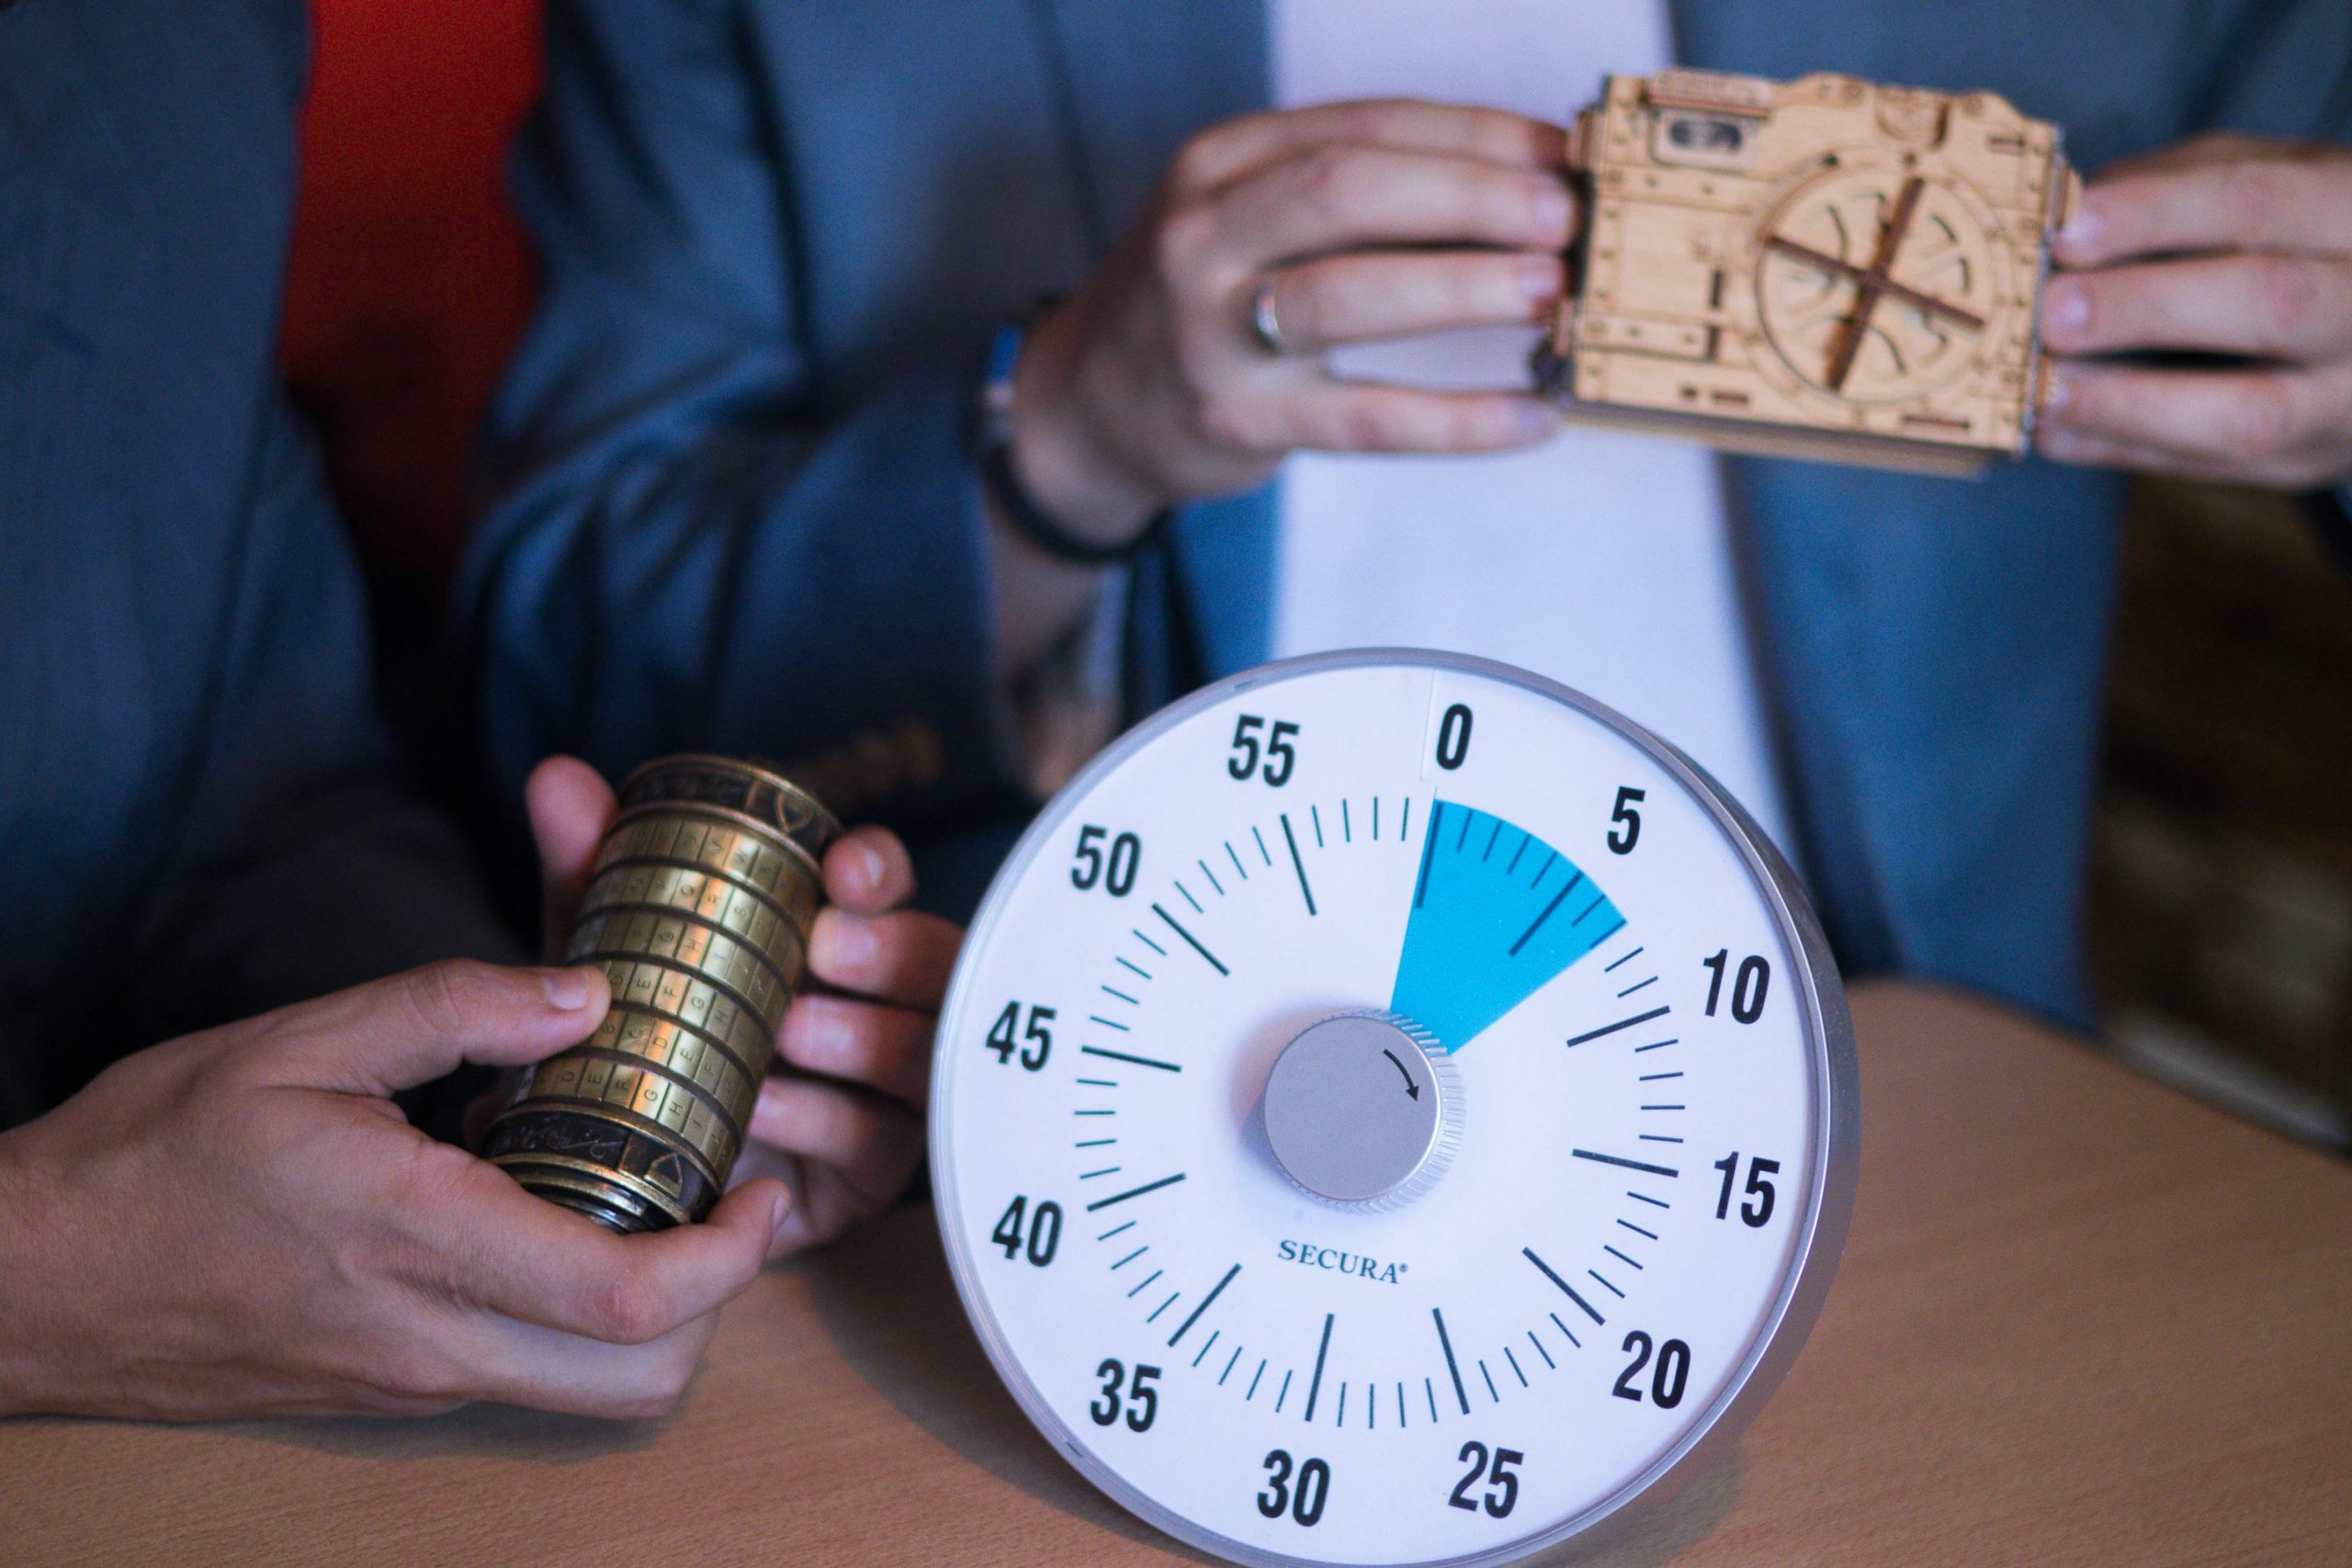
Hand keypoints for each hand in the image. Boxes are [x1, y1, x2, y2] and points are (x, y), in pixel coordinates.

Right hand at [0, 960, 787, 1420]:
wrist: (36, 1280)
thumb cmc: (154, 1153)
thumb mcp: (298, 1043)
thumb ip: (454, 1008)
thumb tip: (589, 993)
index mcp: (422, 1243)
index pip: (629, 1298)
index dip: (732, 1257)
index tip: (765, 1187)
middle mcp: (431, 1340)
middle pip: (641, 1381)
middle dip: (720, 1305)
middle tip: (730, 1206)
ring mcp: (411, 1381)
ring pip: (591, 1395)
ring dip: (654, 1320)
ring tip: (652, 1209)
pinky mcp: (388, 1391)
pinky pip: (524, 1379)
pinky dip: (577, 1322)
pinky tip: (552, 1226)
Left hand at [527, 759, 956, 1259]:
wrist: (626, 1179)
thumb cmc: (644, 1049)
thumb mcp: (614, 961)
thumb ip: (594, 873)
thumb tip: (557, 780)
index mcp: (834, 936)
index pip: (885, 885)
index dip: (877, 869)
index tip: (841, 870)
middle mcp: (878, 1005)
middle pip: (934, 962)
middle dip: (887, 950)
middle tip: (819, 949)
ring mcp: (886, 1091)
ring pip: (921, 1050)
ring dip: (859, 1035)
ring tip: (786, 1033)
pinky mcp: (870, 1172)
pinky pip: (875, 1140)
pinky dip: (820, 1118)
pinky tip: (763, 1107)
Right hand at [1011, 99, 1577, 542]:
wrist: (1090, 406)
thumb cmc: (1203, 300)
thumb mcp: (1249, 215)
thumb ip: (1354, 192)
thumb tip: (1520, 187)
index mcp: (1222, 162)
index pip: (1367, 127)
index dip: (1477, 136)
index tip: (1560, 156)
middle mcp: (1206, 235)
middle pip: (1351, 189)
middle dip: (1473, 197)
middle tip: (1563, 220)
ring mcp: (1214, 332)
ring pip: (1349, 294)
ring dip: (1464, 288)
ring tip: (1549, 292)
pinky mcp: (1239, 421)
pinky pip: (1366, 420)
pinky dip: (1459, 421)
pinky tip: (1530, 416)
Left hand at [2037, 134, 2351, 486]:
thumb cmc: (2297, 235)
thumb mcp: (2264, 180)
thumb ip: (2175, 186)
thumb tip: (2062, 216)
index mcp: (2351, 210)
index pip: (2257, 203)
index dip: (2155, 216)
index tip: (2066, 233)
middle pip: (2268, 304)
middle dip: (2147, 308)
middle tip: (2051, 315)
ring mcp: (2345, 397)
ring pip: (2248, 415)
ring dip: (2126, 405)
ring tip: (2039, 389)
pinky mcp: (2305, 461)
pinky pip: (2211, 468)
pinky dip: (2120, 449)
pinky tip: (2053, 430)